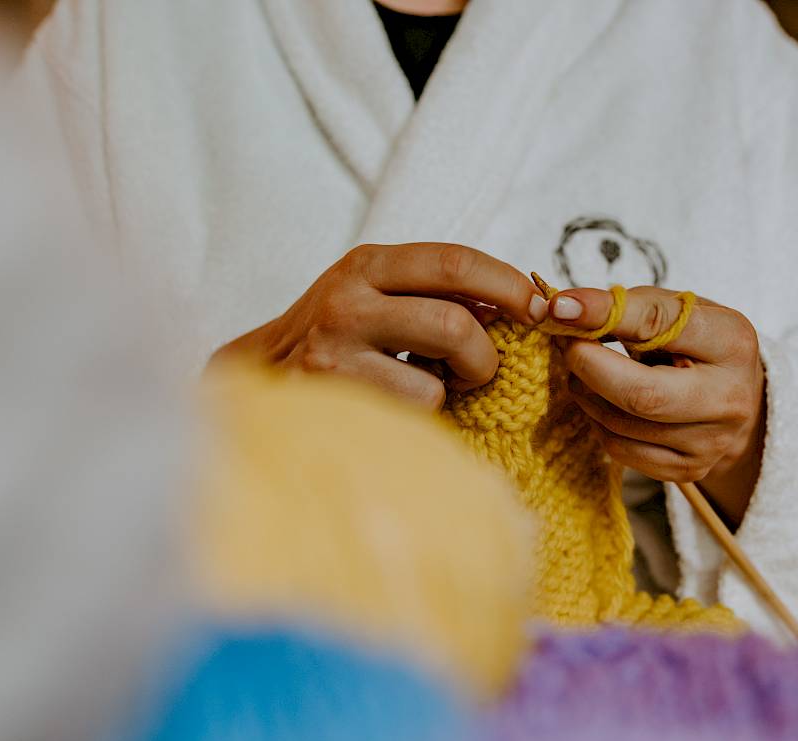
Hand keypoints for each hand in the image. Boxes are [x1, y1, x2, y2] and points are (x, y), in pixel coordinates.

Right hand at [211, 243, 546, 409]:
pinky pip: (407, 419)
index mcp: (367, 264)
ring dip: (446, 395)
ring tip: (426, 390)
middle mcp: (347, 300)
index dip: (510, 285)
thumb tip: (530, 303)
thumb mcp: (378, 295)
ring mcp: (334, 353)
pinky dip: (418, 421)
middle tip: (479, 369)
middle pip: (455, 324)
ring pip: (436, 382)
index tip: (542, 310)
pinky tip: (391, 410)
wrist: (255, 380)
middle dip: (484, 356)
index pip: (455, 262)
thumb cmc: (337, 339)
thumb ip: (437, 292)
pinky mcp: (331, 402)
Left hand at [547, 285, 766, 524]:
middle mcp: (728, 398)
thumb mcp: (679, 311)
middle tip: (566, 346)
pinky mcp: (689, 469)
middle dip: (588, 367)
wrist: (737, 398)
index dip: (606, 315)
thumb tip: (565, 311)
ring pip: (622, 426)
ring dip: (587, 394)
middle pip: (641, 395)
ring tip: (583, 370)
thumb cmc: (699, 344)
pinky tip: (603, 402)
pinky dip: (599, 423)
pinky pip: (622, 450)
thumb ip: (629, 308)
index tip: (562, 309)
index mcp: (732, 343)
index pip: (662, 326)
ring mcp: (711, 442)